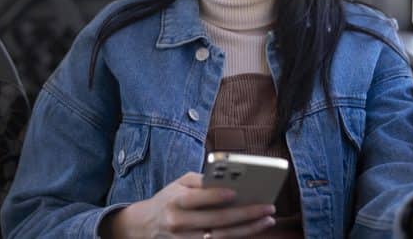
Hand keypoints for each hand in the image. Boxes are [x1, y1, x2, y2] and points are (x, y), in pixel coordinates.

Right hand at [100, 172, 275, 237]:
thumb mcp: (179, 183)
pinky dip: (237, 237)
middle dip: (245, 214)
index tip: (236, 192)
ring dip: (247, 229)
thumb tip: (229, 180)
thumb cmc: (169, 199)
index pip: (198, 199)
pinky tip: (253, 229)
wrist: (144, 225)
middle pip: (216, 220)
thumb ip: (202, 180)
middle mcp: (179, 223)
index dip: (216, 196)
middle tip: (268, 207)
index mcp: (176, 201)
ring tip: (267, 220)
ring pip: (221, 237)